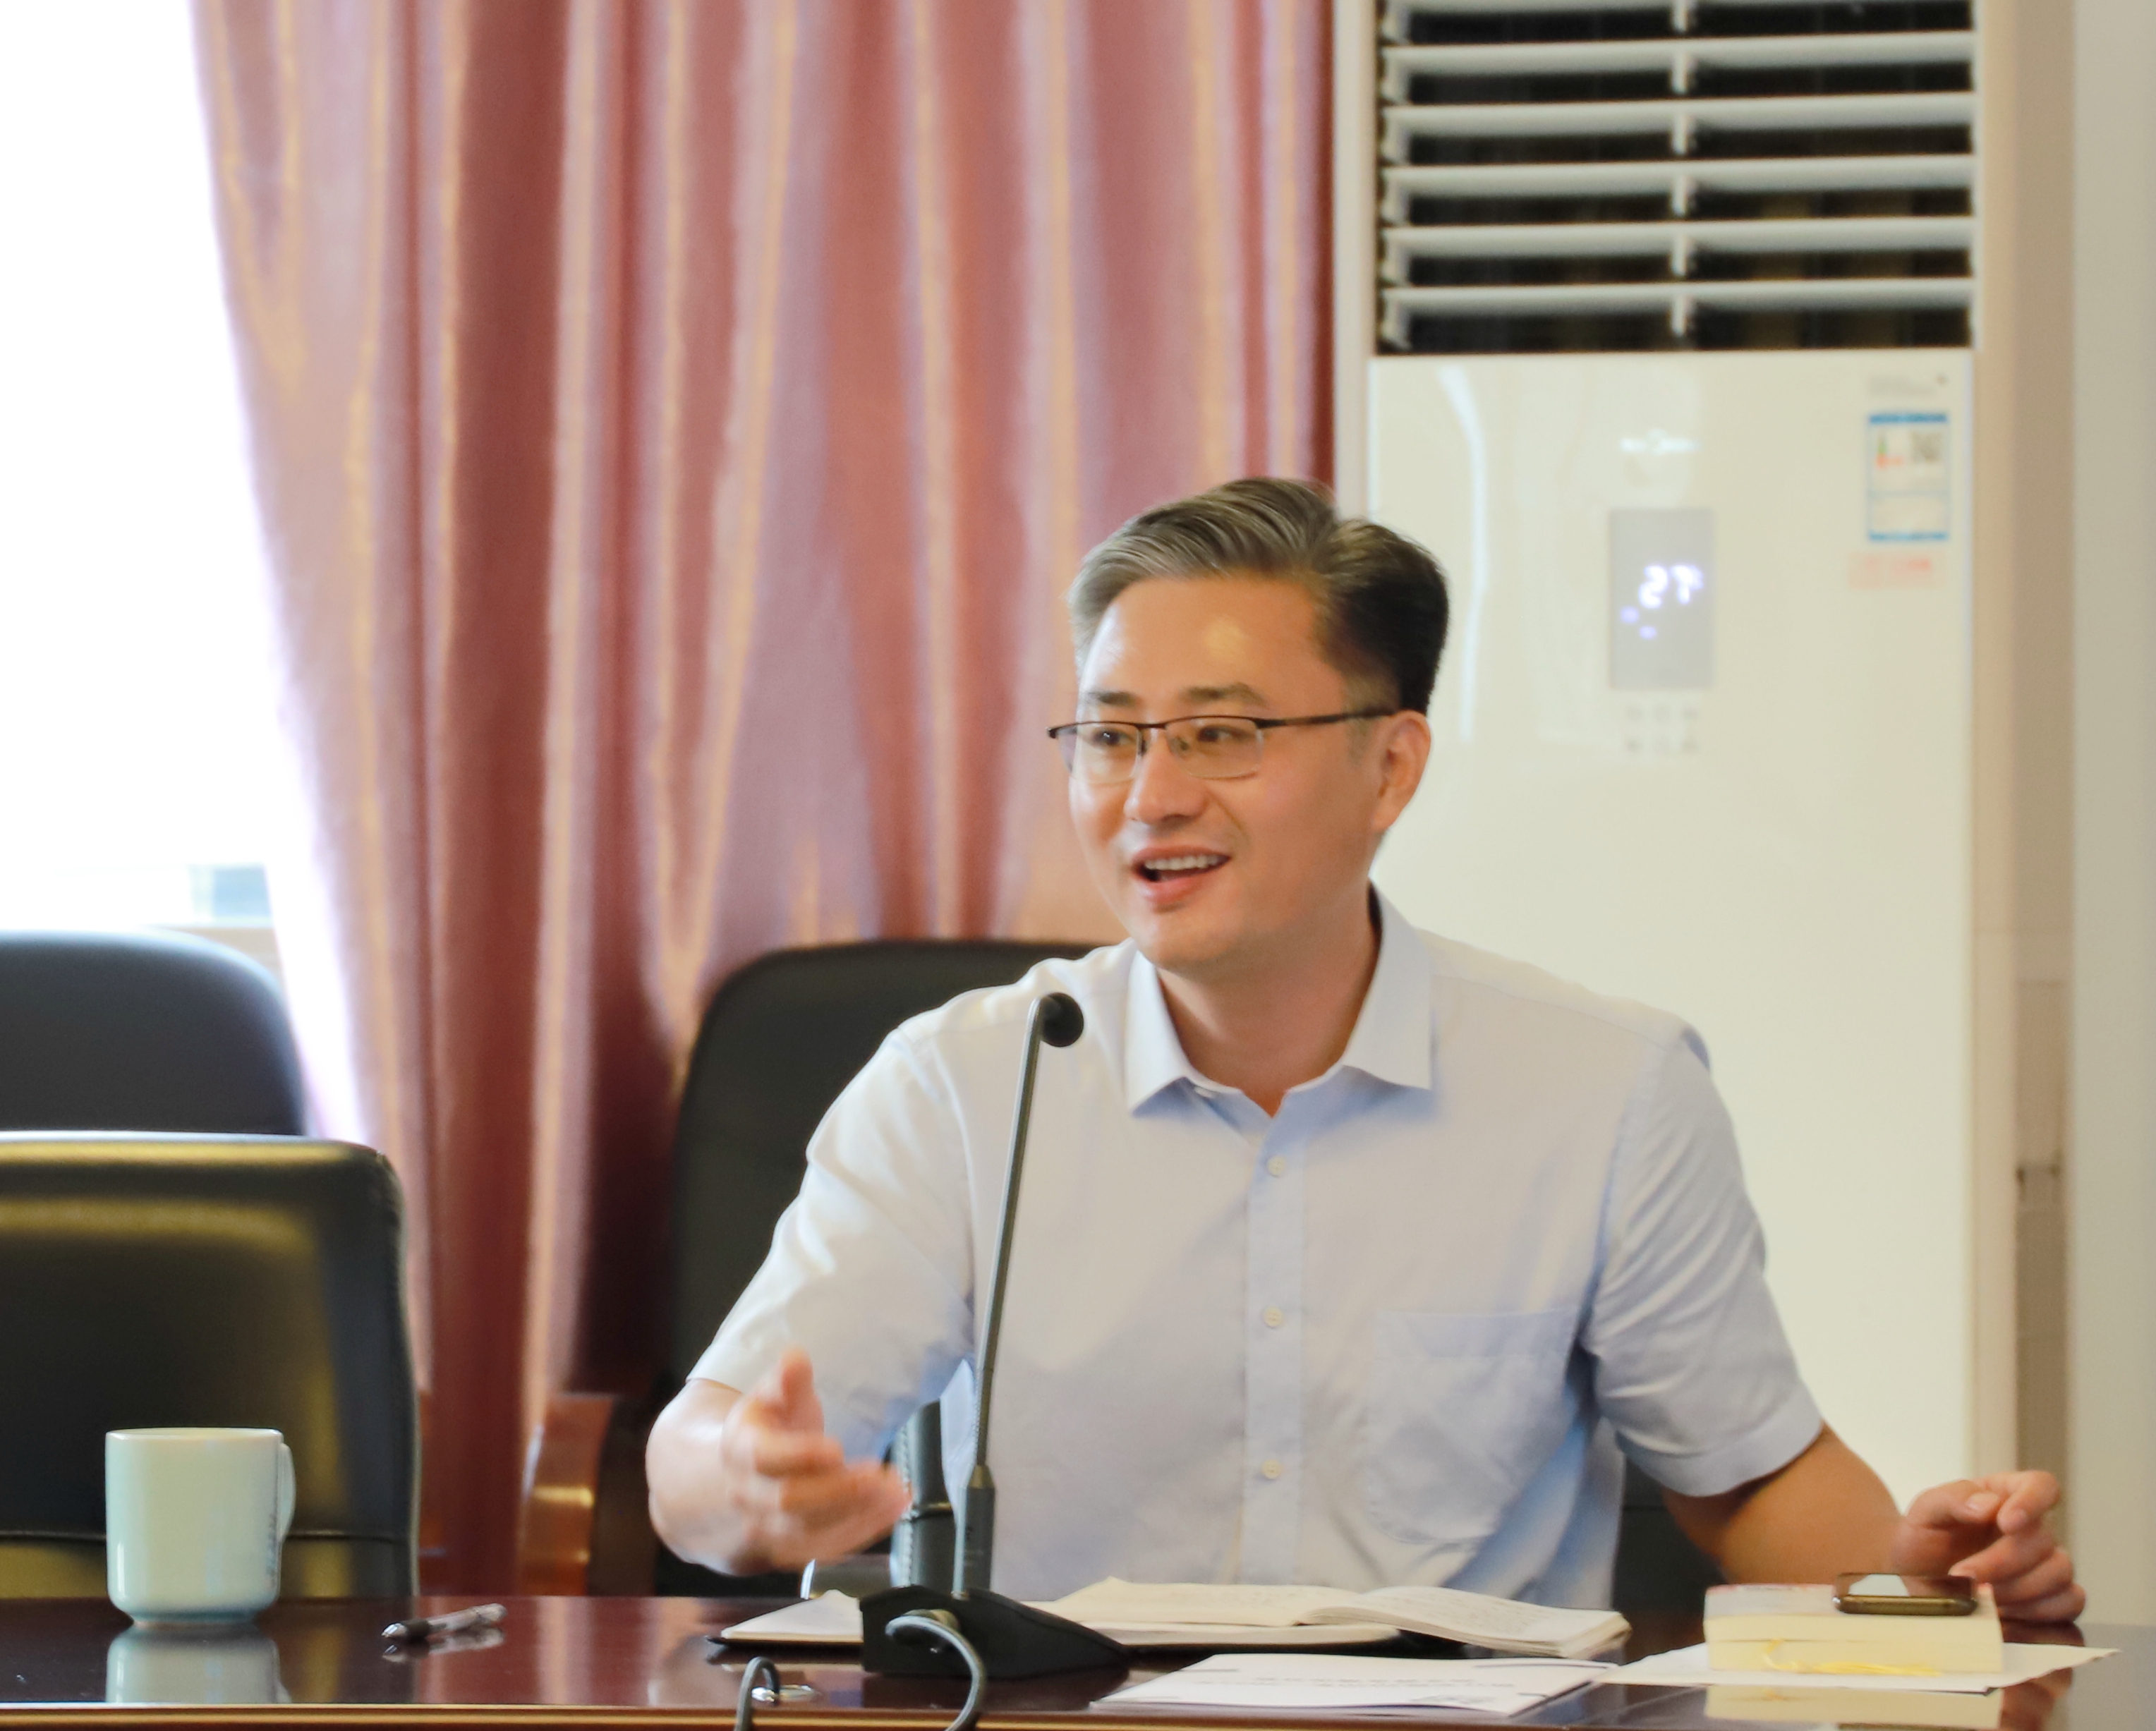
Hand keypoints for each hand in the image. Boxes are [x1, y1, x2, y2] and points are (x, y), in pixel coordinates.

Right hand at [712, 1347, 913, 1571]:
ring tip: (900, 1493)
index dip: (799, 1456)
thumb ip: (788, 1381)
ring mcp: (767, 1530)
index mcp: (741, 1450)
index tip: (837, 1449)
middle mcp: (749, 1496)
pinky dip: (862, 1532)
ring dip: (859, 1516)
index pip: (764, 1459)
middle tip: (883, 1475)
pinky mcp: (790, 1551)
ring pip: (810, 1534)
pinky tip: (893, 1510)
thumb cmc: (769, 1428)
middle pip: (790, 1503)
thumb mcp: (774, 1397)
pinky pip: (826, 1550)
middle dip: (840, 1491)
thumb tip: (794, 1357)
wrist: (740, 1478)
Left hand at [1890, 1471, 2083, 1622]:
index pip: (2041, 1486)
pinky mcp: (2055, 1598)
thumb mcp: (1924, 1512)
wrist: (1919, 1583)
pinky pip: (2069, 1602)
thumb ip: (1952, 1499)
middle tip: (1965, 1576)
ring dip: (2017, 1589)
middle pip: (2043, 1540)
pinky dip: (2037, 1611)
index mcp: (2006, 1495)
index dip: (2032, 1502)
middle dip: (2002, 1562)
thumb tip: (1988, 1505)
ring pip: (2059, 1573)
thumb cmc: (1925, 1541)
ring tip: (1978, 1596)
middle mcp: (2033, 1528)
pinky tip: (2003, 1613)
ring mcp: (2048, 1563)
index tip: (2006, 1522)